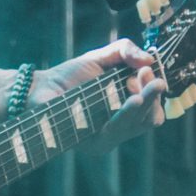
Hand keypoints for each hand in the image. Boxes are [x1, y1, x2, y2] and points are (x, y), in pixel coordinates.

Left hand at [31, 38, 167, 145]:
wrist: (39, 89)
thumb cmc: (71, 75)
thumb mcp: (102, 57)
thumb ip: (125, 51)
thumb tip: (150, 58)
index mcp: (127, 109)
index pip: (154, 106)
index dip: (154, 90)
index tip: (146, 70)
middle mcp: (121, 126)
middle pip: (151, 118)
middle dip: (153, 98)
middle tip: (155, 81)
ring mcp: (109, 137)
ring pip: (137, 125)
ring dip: (144, 107)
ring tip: (143, 92)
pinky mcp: (94, 144)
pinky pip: (116, 131)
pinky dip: (126, 115)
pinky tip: (132, 100)